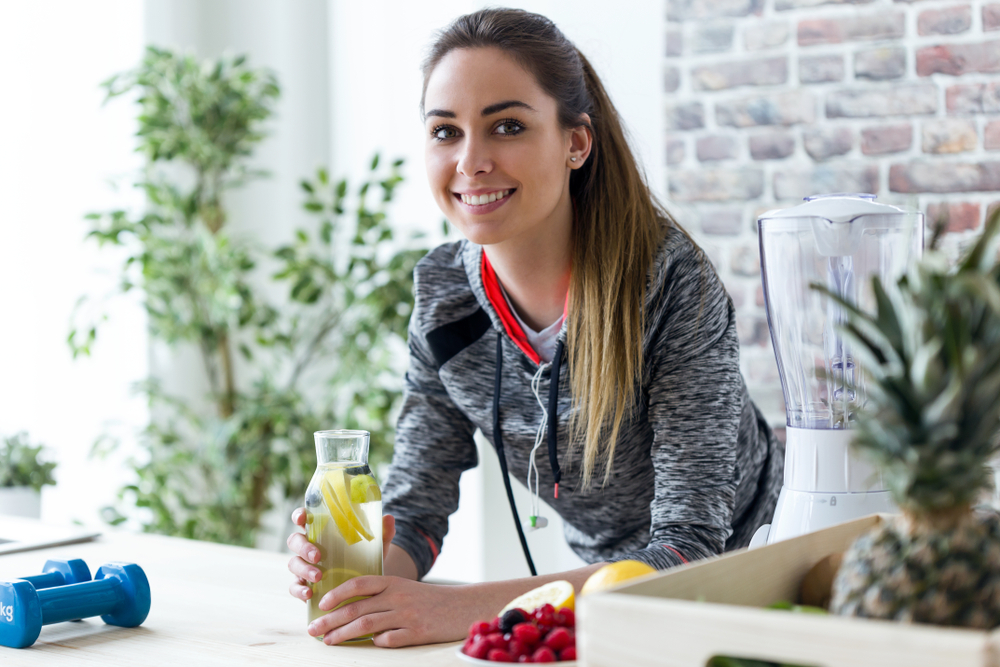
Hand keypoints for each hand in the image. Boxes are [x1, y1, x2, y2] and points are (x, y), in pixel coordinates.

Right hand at [287, 508, 395, 602]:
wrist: (365, 586)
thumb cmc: (365, 558)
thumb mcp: (375, 546)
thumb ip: (382, 533)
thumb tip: (390, 518)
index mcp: (321, 531)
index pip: (304, 518)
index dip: (300, 515)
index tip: (303, 517)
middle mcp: (309, 546)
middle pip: (295, 541)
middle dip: (303, 547)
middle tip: (317, 556)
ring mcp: (304, 566)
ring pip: (293, 564)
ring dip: (303, 569)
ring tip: (318, 577)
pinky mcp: (303, 585)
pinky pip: (293, 587)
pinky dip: (298, 590)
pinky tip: (309, 594)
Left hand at [307, 575, 482, 646]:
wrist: (462, 607)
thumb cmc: (428, 599)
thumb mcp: (404, 588)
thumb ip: (380, 593)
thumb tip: (349, 605)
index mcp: (393, 582)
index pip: (359, 583)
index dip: (337, 593)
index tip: (321, 603)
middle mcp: (398, 596)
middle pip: (357, 608)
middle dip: (331, 620)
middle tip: (313, 629)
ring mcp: (408, 615)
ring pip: (367, 625)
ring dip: (344, 634)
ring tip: (328, 641)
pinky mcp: (418, 633)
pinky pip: (390, 639)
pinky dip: (376, 642)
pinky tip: (368, 645)